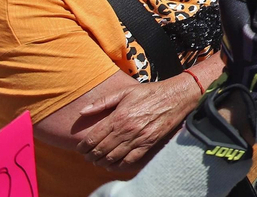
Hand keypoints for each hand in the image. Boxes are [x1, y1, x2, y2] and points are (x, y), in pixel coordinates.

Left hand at [76, 77, 199, 169]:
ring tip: (97, 161)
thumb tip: (83, 111)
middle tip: (87, 157)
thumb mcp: (125, 92)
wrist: (176, 97)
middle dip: (90, 156)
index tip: (80, 149)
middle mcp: (126, 130)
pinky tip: (113, 165)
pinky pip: (130, 160)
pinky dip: (119, 165)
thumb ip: (103, 102)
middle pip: (101, 150)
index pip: (93, 138)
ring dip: (102, 162)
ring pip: (113, 157)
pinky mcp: (148, 143)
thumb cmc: (150, 92)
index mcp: (118, 117)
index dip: (83, 147)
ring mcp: (138, 138)